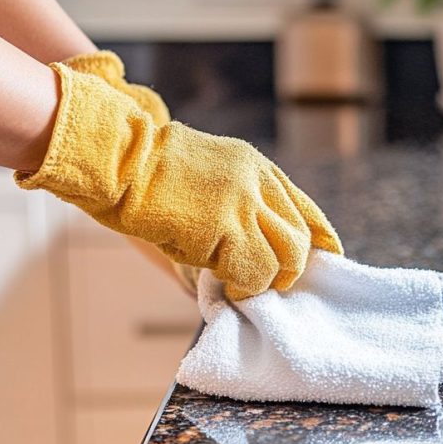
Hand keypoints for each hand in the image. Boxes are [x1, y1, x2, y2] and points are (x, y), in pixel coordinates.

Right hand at [17, 62, 341, 299]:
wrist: (115, 156)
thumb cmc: (146, 173)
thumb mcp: (207, 179)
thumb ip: (235, 208)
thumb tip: (248, 255)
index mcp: (257, 168)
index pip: (306, 209)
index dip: (320, 239)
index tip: (327, 258)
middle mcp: (258, 182)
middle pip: (300, 238)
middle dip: (290, 268)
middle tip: (270, 284)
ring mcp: (243, 204)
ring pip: (284, 258)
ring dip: (266, 280)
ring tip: (243, 286)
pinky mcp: (224, 227)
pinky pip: (253, 271)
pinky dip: (244, 286)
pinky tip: (226, 286)